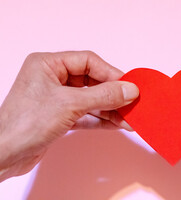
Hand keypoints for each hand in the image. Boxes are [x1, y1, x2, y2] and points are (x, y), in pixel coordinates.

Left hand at [0, 51, 138, 180]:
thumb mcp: (70, 104)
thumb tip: (130, 90)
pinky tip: (117, 124)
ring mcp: (56, 98)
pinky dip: (101, 119)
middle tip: (132, 103)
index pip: (88, 61)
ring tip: (129, 118)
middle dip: (112, 94)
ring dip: (110, 109)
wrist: (4, 156)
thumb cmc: (25, 123)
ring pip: (91, 99)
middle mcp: (53, 78)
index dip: (110, 73)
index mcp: (49, 64)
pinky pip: (86, 114)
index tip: (128, 86)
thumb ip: (104, 96)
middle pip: (92, 81)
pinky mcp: (59, 117)